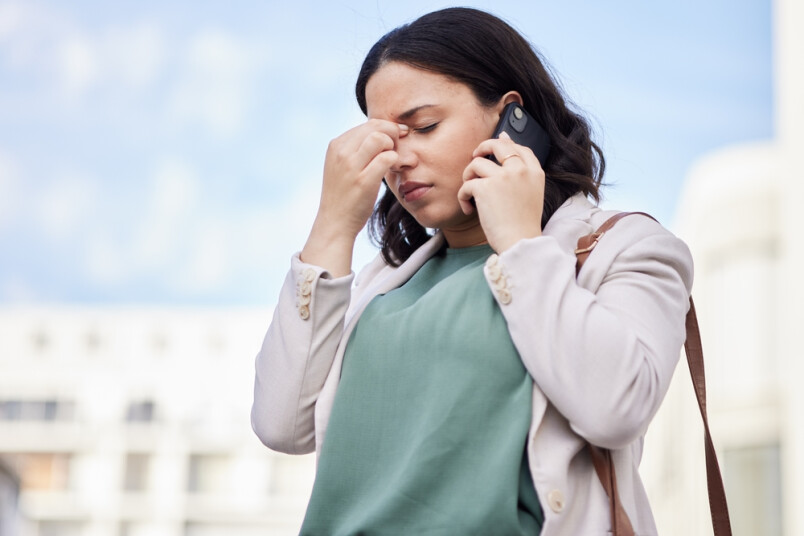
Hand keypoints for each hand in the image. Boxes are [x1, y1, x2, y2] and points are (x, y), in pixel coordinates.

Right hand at [302, 120, 407, 275]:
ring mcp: (351, 166)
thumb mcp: (343, 166)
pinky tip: (394, 169)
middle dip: (393, 133)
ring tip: (394, 159)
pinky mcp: (363, 181)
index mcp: (336, 146)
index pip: (367, 125)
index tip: (398, 135)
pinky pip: (386, 158)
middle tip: (400, 145)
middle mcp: (341, 152)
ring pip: (380, 138)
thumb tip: (383, 134)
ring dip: (393, 146)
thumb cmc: (344, 195)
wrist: (335, 223)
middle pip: (375, 127)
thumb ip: (357, 149)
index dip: (387, 127)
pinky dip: (395, 160)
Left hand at [458, 131, 544, 252]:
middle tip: (475, 159)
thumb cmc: (523, 224)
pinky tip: (468, 209)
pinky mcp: (485, 187)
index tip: (497, 145)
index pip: (520, 148)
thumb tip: (506, 145)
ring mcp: (503, 177)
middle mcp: (520, 170)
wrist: (519, 242)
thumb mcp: (531, 194)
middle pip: (497, 145)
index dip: (506, 143)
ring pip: (476, 163)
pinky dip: (463, 197)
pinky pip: (466, 184)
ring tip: (470, 192)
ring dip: (468, 177)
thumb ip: (522, 174)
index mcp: (534, 173)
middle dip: (483, 148)